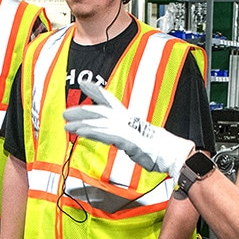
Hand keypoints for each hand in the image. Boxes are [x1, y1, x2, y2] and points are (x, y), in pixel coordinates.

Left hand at [63, 79, 195, 179]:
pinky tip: (80, 131)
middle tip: (66, 112)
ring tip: (67, 124)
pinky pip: (104, 134)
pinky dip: (90, 131)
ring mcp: (125, 128)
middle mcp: (125, 120)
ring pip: (98, 122)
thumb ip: (125, 135)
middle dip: (82, 110)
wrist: (171, 153)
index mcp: (129, 117)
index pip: (110, 100)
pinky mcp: (125, 139)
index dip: (96, 91)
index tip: (84, 84)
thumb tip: (118, 137)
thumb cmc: (158, 149)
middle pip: (100, 111)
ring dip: (81, 123)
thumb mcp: (137, 138)